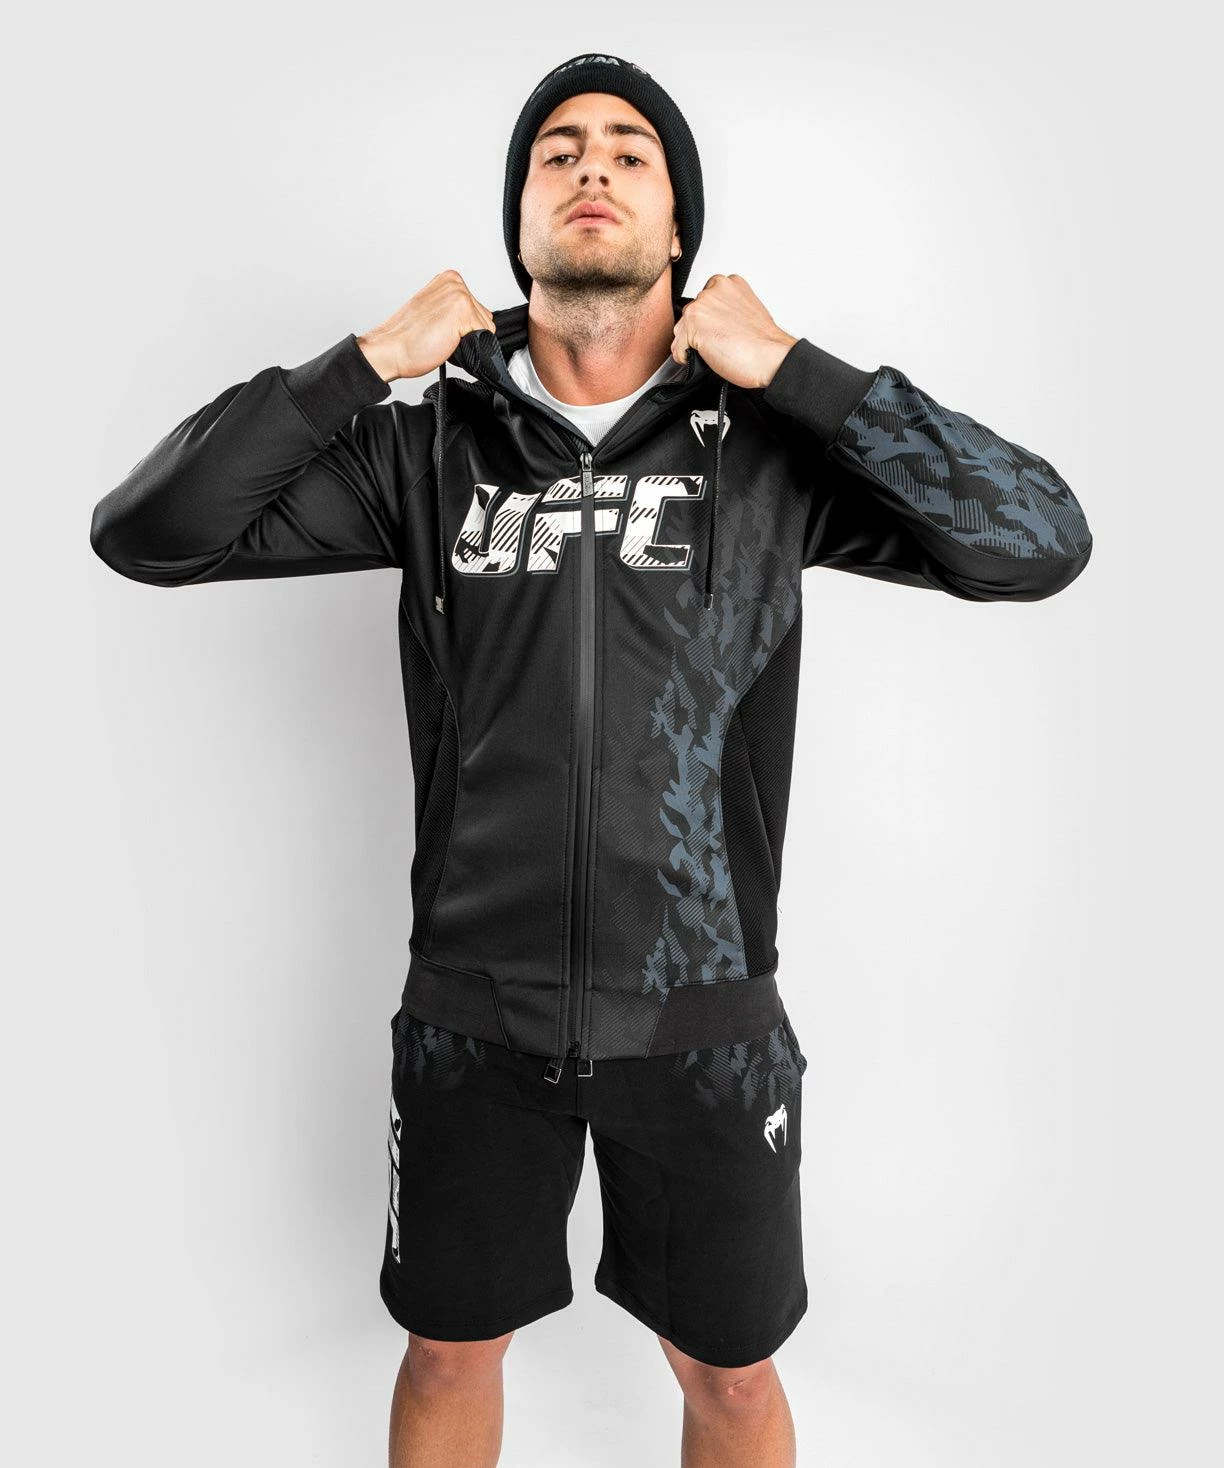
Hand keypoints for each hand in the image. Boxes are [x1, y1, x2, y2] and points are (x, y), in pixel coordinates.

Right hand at [356, 269, 496, 382]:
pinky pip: (483, 339)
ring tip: (441, 337)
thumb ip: (457, 311)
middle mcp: (455, 283)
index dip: (465, 328)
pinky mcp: (463, 311)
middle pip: (484, 319)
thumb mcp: (438, 313)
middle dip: (467, 333)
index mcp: (450, 280)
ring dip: (466, 340)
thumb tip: (477, 324)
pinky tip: (445, 341)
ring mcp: (459, 295)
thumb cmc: (408, 337)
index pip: (479, 311)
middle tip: (440, 335)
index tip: (443, 329)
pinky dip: (467, 347)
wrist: (391, 349)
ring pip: (485, 329)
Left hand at [672, 274, 798, 388]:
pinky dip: (685, 357)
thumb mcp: (745, 312)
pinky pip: (677, 347)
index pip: (703, 301)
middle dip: (697, 332)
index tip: (717, 331)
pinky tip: (705, 358)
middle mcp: (713, 290)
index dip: (707, 321)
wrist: (770, 357)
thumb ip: (725, 309)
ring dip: (691, 344)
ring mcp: (702, 305)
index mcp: (728, 284)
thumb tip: (712, 321)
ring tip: (714, 351)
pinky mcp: (693, 323)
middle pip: (690, 315)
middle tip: (718, 344)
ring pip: (681, 330)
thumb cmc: (763, 342)